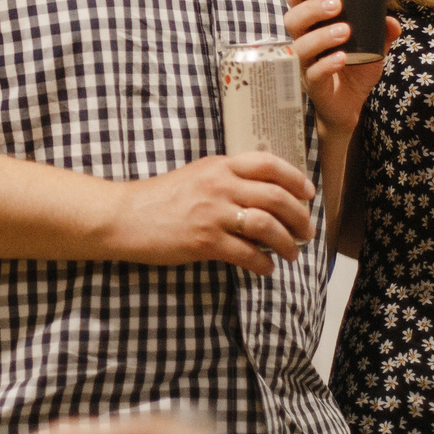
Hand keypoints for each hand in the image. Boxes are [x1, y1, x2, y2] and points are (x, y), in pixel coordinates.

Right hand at [107, 153, 313, 276]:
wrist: (125, 216)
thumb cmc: (159, 198)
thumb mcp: (196, 175)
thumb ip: (227, 179)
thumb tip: (262, 198)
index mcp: (220, 166)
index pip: (269, 164)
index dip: (296, 179)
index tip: (308, 194)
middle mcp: (220, 185)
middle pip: (276, 197)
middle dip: (299, 217)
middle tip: (306, 232)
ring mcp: (213, 213)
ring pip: (267, 226)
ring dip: (287, 243)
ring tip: (292, 254)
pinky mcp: (205, 241)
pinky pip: (246, 254)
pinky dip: (263, 264)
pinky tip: (266, 269)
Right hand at [282, 0, 401, 134]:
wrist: (350, 107)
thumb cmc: (353, 70)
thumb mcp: (372, 48)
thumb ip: (381, 33)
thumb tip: (391, 21)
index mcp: (311, 28)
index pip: (297, 3)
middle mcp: (302, 43)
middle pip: (292, 21)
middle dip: (311, 9)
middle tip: (336, 4)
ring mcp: (304, 65)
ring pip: (299, 47)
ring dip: (321, 36)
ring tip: (345, 31)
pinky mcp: (313, 86)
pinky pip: (313, 73)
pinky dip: (327, 64)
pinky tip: (341, 58)